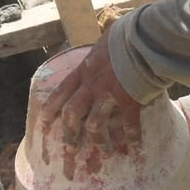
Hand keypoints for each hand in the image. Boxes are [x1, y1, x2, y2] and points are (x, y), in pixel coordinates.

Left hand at [37, 38, 143, 179]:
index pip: (58, 94)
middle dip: (69, 136)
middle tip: (70, 152)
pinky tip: (136, 149)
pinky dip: (132, 139)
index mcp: (83, 71)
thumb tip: (100, 52)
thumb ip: (97, 56)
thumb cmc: (126, 36)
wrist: (145, 35)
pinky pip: (129, 125)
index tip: (44, 128)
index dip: (49, 113)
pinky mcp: (129, 100)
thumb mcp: (103, 44)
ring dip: (98, 142)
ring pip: (94, 125)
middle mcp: (91, 84)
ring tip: (106, 154)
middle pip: (71, 114)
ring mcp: (109, 93)